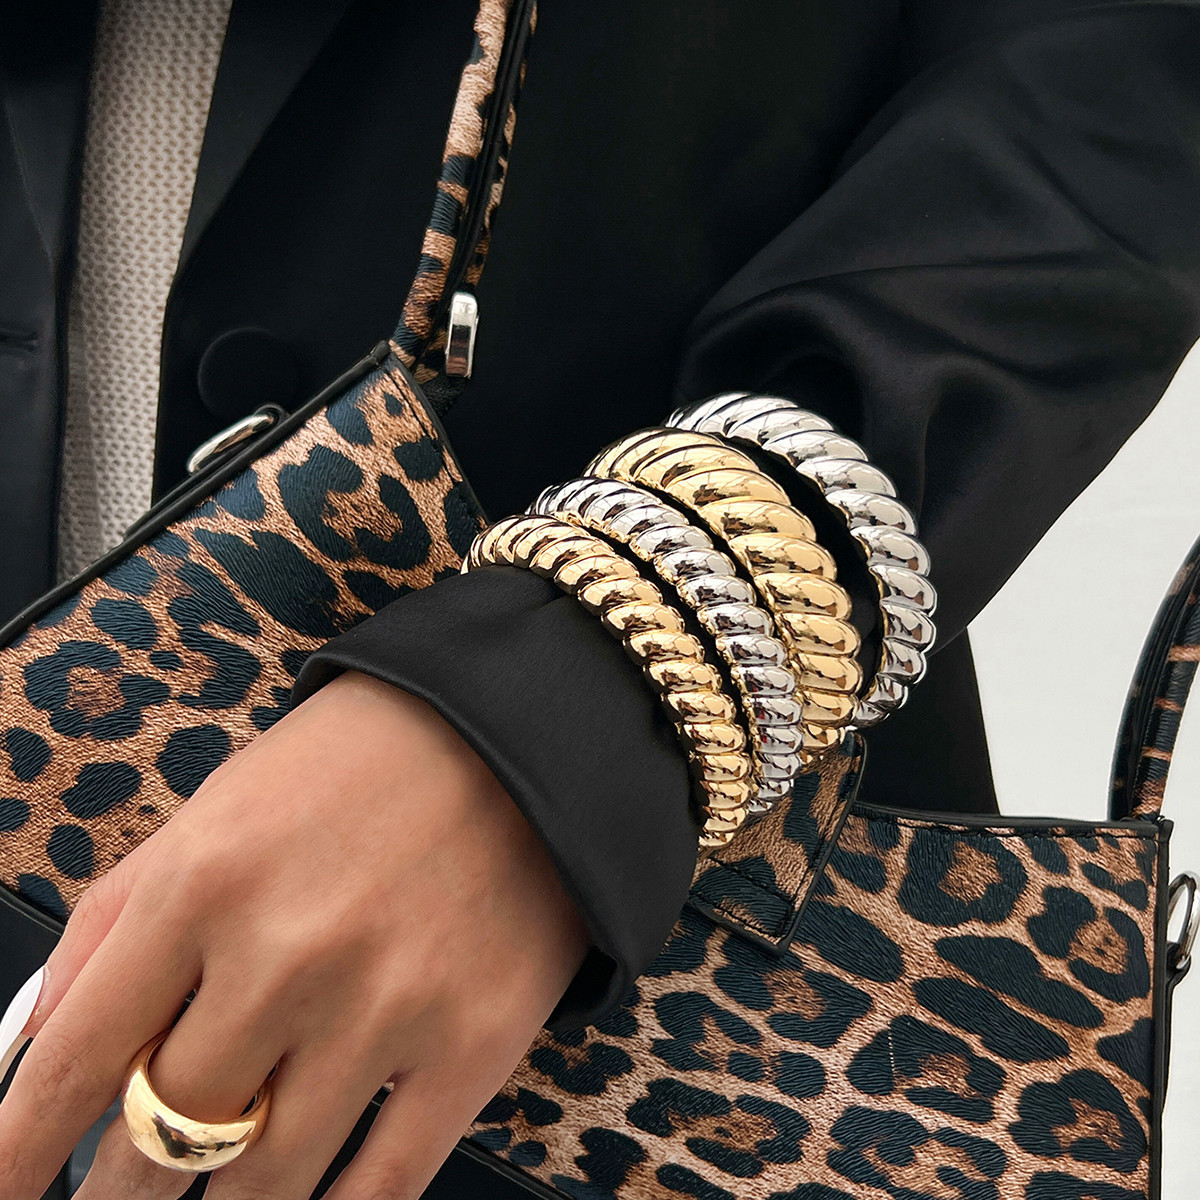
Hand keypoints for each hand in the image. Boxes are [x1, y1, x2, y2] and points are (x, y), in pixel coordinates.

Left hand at [0, 671, 588, 1199]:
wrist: (524, 736)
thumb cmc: (361, 763)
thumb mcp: (221, 804)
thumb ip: (115, 916)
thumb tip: (37, 1042)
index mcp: (205, 882)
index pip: (75, 1061)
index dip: (16, 1153)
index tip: (1, 1194)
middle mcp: (286, 954)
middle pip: (161, 1140)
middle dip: (116, 1193)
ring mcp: (385, 1008)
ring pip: (261, 1184)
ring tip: (205, 1195)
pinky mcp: (471, 1046)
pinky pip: (379, 1190)